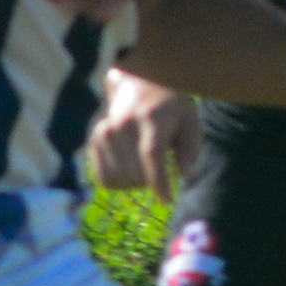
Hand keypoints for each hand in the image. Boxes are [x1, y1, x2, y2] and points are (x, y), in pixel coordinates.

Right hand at [87, 73, 203, 195]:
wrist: (138, 85)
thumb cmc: (170, 110)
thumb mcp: (190, 122)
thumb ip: (190, 150)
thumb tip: (188, 178)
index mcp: (151, 117)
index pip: (151, 154)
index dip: (158, 180)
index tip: (168, 199)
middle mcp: (124, 123)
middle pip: (136, 173)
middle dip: (151, 181)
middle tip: (160, 166)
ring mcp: (106, 131)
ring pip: (120, 180)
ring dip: (135, 182)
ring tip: (144, 163)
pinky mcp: (95, 140)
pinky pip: (105, 179)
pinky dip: (119, 181)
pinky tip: (129, 166)